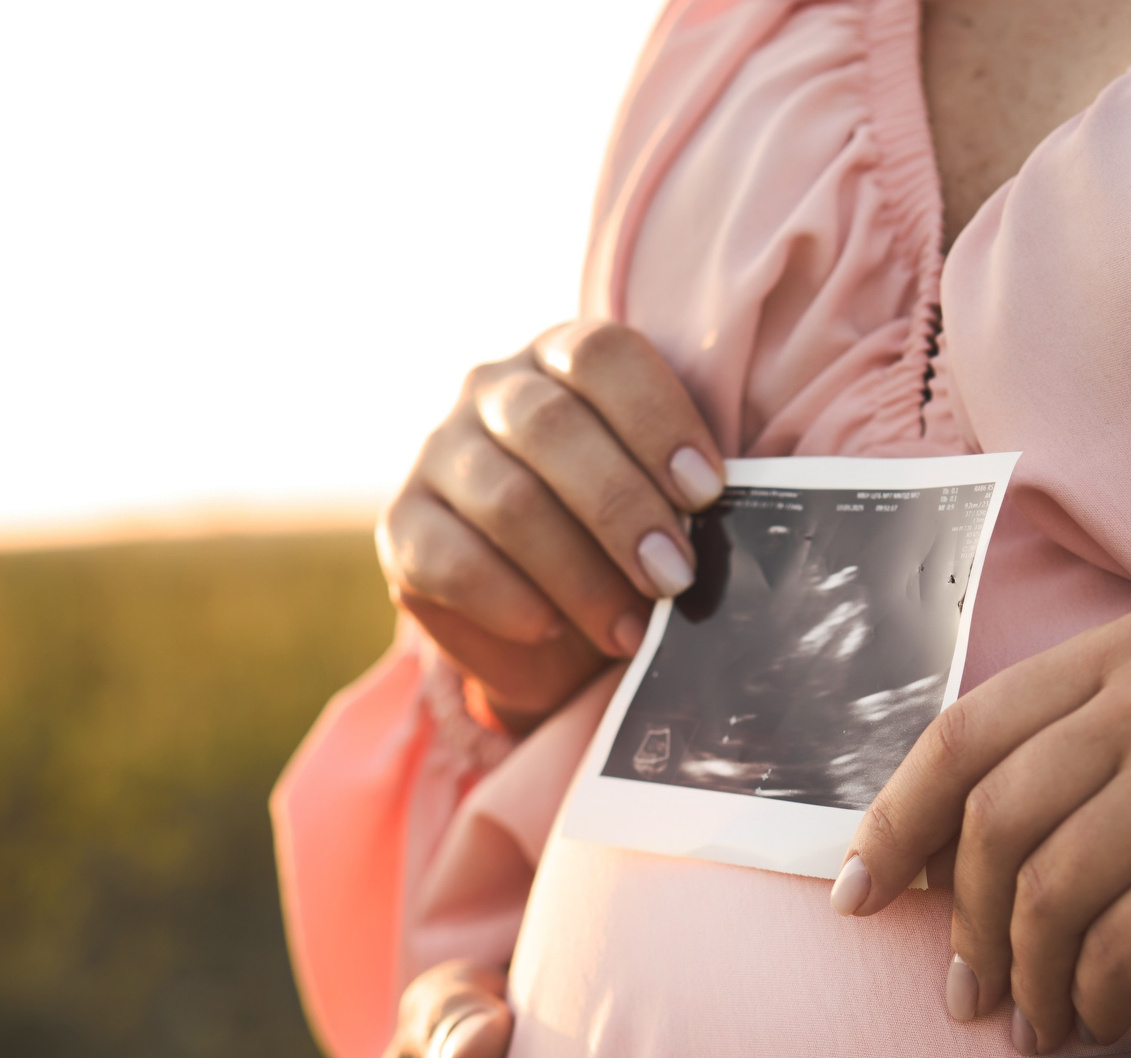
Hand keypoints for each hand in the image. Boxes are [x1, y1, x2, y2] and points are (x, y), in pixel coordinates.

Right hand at [382, 321, 726, 731]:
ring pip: (506, 500)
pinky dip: (511, 601)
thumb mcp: (661, 506)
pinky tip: (552, 628)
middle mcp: (491, 391)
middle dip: (623, 509)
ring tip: (630, 628)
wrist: (552, 628)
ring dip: (579, 573)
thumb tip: (729, 522)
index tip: (707, 492)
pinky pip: (452, 561)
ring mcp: (438, 455)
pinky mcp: (402, 528)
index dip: (657, 419)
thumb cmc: (622, 546)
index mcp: (563, 359)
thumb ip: (683, 495)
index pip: (603, 356)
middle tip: (674, 577)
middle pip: (551, 427)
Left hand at [836, 611, 1130, 1047]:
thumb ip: (1081, 766)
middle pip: (987, 819)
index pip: (962, 733)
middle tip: (953, 994)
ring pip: (1039, 894)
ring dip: (1021, 978)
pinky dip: (1090, 1004)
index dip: (894, 820)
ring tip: (1030, 1026)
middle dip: (950, 919)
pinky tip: (1100, 1027)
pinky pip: (1112, 955)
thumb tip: (934, 855)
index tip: (856, 894)